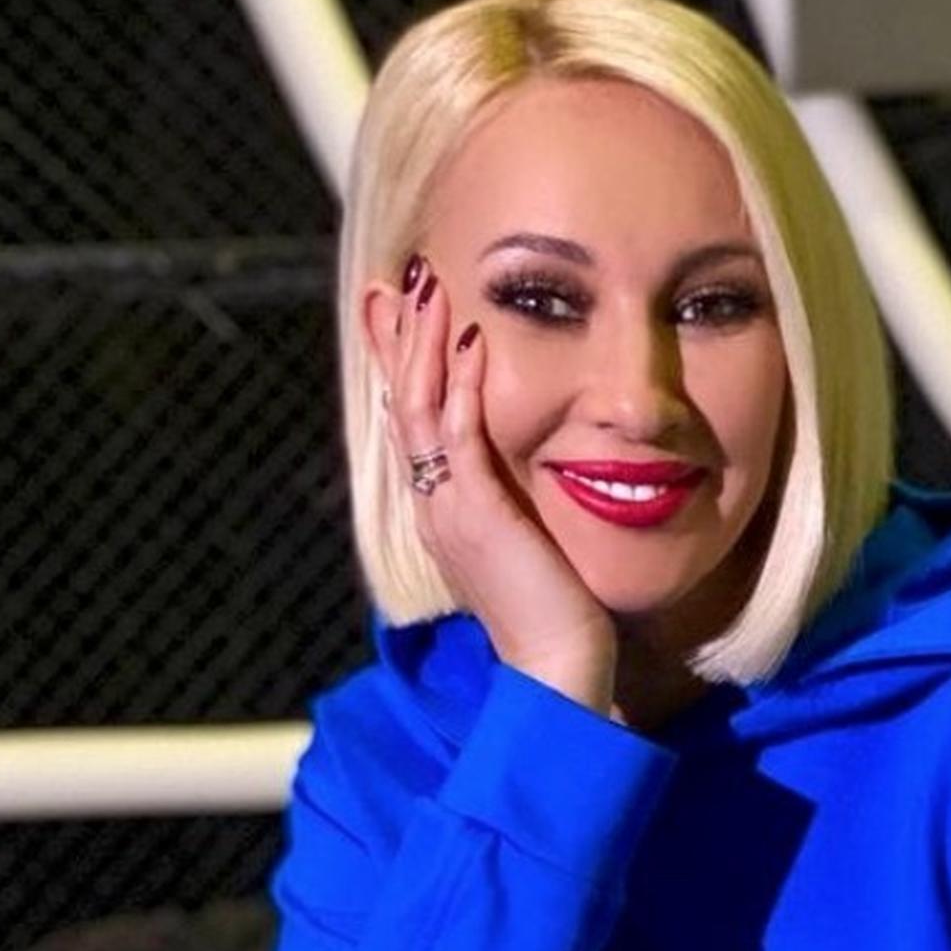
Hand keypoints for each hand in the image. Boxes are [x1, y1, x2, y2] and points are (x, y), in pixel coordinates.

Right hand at [383, 257, 617, 714]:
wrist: (555, 667)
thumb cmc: (551, 612)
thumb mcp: (523, 546)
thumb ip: (512, 508)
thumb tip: (520, 480)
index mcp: (444, 510)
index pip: (416, 424)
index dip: (405, 369)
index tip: (403, 319)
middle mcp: (436, 505)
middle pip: (404, 406)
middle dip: (400, 343)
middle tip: (395, 283)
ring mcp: (450, 509)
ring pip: (422, 411)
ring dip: (424, 347)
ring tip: (427, 288)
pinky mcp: (478, 515)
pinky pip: (461, 438)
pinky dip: (461, 387)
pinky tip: (469, 342)